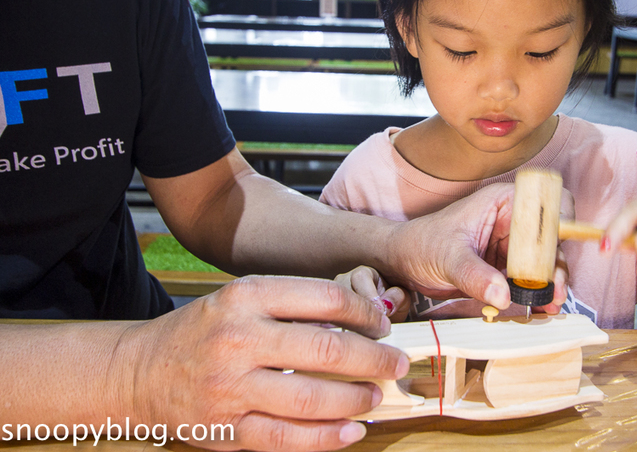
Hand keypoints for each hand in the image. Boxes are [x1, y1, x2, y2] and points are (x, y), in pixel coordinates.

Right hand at [120, 276, 408, 451]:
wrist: (140, 371)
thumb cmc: (203, 330)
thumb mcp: (241, 299)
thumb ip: (293, 305)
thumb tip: (360, 321)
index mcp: (246, 297)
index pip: (324, 299)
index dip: (364, 313)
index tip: (381, 325)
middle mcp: (238, 339)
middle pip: (327, 350)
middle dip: (374, 359)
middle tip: (396, 363)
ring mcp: (231, 388)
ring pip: (311, 400)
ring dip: (355, 400)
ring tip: (375, 395)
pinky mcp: (226, 429)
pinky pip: (287, 440)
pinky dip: (326, 439)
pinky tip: (351, 431)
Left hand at [382, 183, 573, 312]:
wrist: (404, 262)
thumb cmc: (422, 243)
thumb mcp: (448, 257)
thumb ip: (475, 275)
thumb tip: (502, 294)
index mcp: (503, 202)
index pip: (546, 201)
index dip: (560, 220)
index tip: (556, 248)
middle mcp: (514, 221)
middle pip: (553, 237)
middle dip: (557, 263)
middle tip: (554, 288)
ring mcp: (513, 246)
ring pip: (546, 262)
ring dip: (551, 283)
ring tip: (550, 303)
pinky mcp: (509, 268)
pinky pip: (532, 280)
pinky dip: (538, 294)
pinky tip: (540, 308)